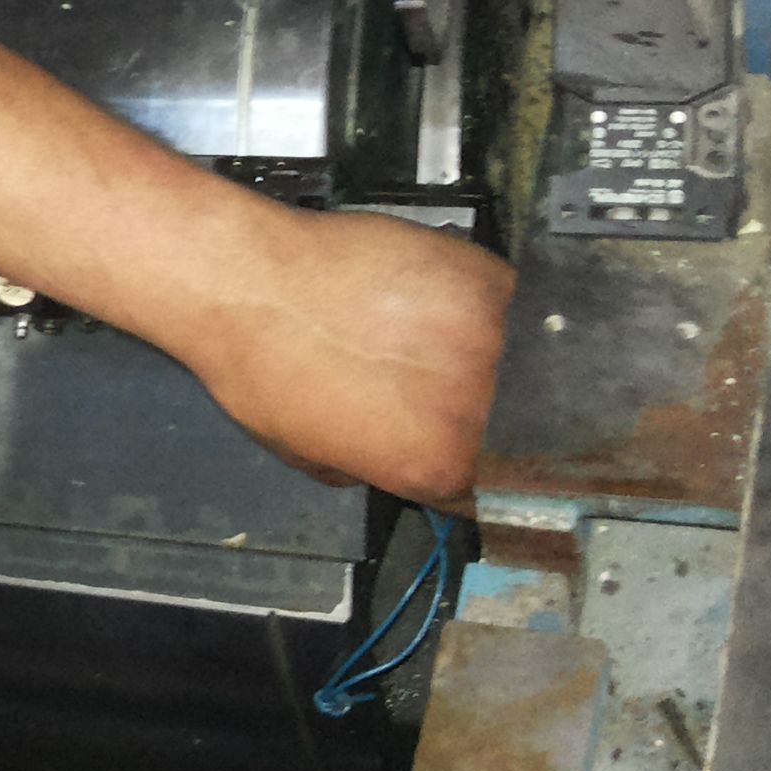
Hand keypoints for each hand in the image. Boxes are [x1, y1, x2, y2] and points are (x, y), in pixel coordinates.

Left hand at [189, 209, 512, 505]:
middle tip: (440, 383)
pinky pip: (507, 300)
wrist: (250, 283)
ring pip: (520, 359)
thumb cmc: (260, 367)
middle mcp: (477, 412)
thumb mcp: (306, 452)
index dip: (476, 468)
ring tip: (433, 335)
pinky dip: (480, 301)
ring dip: (487, 351)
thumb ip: (373, 468)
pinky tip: (437, 299)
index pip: (490, 489)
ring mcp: (490, 343)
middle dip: (484, 409)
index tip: (469, 449)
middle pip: (514, 425)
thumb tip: (396, 461)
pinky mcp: (487, 281)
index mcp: (437, 466)